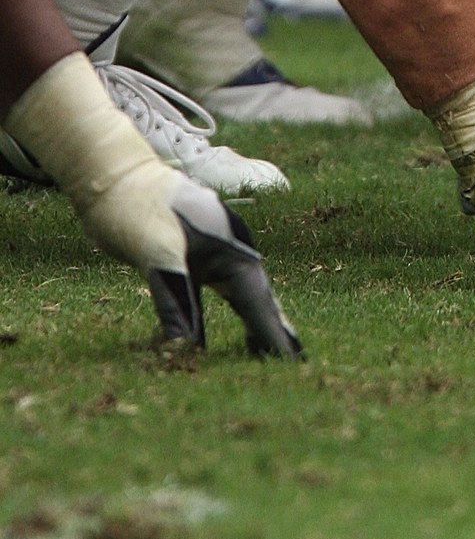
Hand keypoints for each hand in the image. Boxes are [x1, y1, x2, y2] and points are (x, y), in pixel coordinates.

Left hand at [84, 165, 300, 356]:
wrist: (113, 176)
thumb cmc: (137, 207)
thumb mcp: (158, 252)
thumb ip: (175, 298)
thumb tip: (184, 348)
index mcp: (230, 246)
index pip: (256, 300)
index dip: (274, 333)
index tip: (293, 361)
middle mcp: (228, 250)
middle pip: (257, 298)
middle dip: (274, 330)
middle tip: (296, 362)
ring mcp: (210, 253)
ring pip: (237, 297)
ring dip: (250, 326)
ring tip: (267, 356)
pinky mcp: (189, 259)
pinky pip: (210, 298)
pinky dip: (215, 321)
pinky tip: (212, 343)